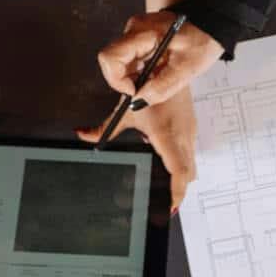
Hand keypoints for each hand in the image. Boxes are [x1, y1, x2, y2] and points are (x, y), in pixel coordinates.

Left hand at [76, 87, 198, 210]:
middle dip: (178, 190)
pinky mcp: (191, 130)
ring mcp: (190, 133)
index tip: (170, 206)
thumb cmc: (151, 88)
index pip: (179, 170)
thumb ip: (104, 128)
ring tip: (166, 189)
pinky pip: (190, 154)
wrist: (172, 70)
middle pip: (188, 174)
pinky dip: (181, 164)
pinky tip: (166, 164)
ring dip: (180, 177)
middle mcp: (183, 136)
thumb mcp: (125, 112)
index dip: (177, 192)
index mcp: (167, 134)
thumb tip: (84, 135)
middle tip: (165, 203)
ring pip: (191, 165)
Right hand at [97, 12, 222, 106]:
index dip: (117, 80)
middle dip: (126, 81)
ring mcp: (135, 33)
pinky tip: (156, 72)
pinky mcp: (139, 38)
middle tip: (148, 88)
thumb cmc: (203, 39)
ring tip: (156, 78)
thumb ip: (162, 87)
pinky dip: (138, 71)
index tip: (135, 91)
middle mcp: (134, 29)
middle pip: (111, 62)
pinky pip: (129, 59)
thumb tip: (139, 101)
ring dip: (133, 77)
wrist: (211, 25)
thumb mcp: (186, 68)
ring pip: (119, 63)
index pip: (110, 57)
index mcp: (143, 33)